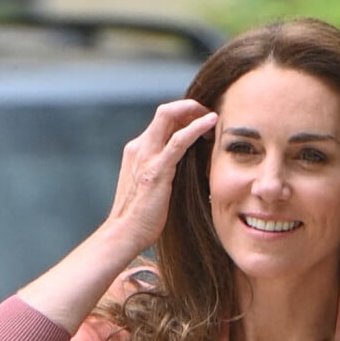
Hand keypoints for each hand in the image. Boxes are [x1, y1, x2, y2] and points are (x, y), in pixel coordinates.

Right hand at [108, 99, 216, 253]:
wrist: (125, 233)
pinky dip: (196, 127)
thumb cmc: (142, 215)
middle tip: (211, 114)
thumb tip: (188, 163)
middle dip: (190, 107)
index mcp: (138, 150)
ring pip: (169, 117)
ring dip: (194, 111)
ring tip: (214, 117)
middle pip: (165, 112)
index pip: (162, 120)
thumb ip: (165, 168)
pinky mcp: (157, 169)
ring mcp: (146, 156)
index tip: (203, 122)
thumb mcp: (153, 183)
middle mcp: (139, 147)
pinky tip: (211, 122)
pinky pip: (178, 140)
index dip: (184, 115)